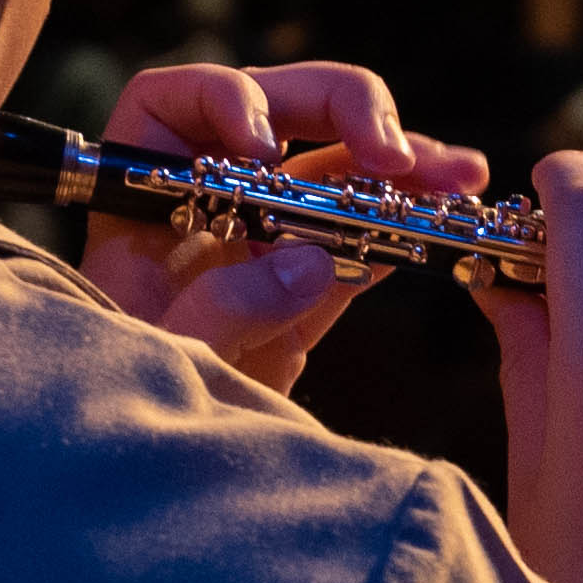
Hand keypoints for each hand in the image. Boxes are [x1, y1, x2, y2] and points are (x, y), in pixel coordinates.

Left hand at [79, 61, 483, 396]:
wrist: (160, 482)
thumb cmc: (126, 406)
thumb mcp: (162, 359)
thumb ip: (223, 309)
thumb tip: (306, 259)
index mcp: (145, 202)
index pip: (170, 106)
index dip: (222, 100)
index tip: (265, 146)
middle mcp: (209, 199)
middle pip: (276, 106)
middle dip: (344, 110)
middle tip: (391, 151)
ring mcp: (266, 233)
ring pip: (337, 160)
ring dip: (402, 155)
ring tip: (456, 171)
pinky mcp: (313, 278)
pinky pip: (367, 229)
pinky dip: (412, 216)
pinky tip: (452, 207)